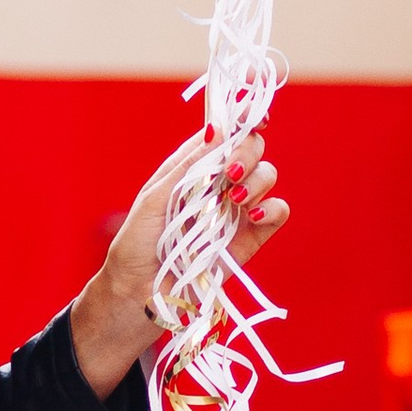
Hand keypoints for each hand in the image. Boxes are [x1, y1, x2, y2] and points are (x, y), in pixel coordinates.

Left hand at [69, 132, 288, 397]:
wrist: (138, 297)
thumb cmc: (135, 246)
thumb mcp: (153, 200)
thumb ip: (186, 168)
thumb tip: (215, 131)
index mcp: (191, 168)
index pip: (223, 134)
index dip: (242, 118)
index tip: (253, 113)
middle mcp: (217, 184)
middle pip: (251, 149)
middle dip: (248, 149)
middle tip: (231, 170)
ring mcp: (235, 211)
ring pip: (267, 176)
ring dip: (259, 178)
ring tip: (237, 195)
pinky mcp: (248, 239)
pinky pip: (276, 214)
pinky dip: (274, 208)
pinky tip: (256, 213)